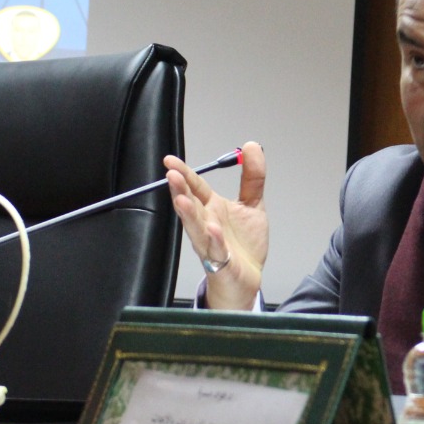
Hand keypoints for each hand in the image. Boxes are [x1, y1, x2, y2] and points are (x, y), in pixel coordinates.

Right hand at [164, 141, 266, 309]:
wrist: (248, 277)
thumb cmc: (244, 243)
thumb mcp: (253, 204)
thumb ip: (252, 177)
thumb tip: (253, 146)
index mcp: (212, 208)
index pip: (195, 187)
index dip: (184, 173)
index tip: (170, 160)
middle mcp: (207, 223)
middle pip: (190, 205)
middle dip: (180, 190)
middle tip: (171, 175)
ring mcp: (211, 243)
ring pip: (196, 227)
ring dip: (188, 214)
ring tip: (181, 200)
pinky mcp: (221, 261)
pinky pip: (216, 250)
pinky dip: (214, 240)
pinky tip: (213, 229)